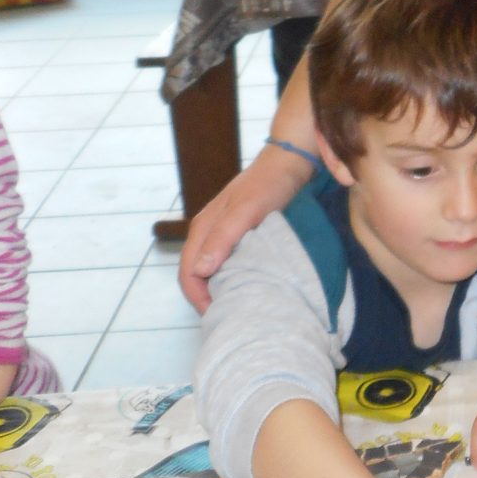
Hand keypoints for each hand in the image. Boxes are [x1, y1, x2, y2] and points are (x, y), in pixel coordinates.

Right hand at [179, 144, 313, 312]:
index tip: (218, 315)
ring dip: (217, 288)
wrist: (288, 162)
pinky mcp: (236, 231)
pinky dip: (229, 275)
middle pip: (194, 274)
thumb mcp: (248, 211)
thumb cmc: (269, 184)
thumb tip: (200, 270)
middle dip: (205, 298)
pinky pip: (224, 259)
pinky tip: (247, 283)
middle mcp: (207, 230)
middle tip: (230, 316)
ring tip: (238, 304)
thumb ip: (224, 237)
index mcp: (203, 227)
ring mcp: (220, 230)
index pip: (188, 273)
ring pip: (208, 268)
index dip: (198, 298)